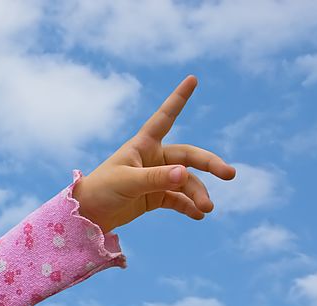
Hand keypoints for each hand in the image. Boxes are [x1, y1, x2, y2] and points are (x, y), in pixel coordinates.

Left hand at [71, 75, 235, 233]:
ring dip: (198, 194)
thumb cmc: (101, 191)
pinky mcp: (155, 197)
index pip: (165, 117)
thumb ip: (155, 178)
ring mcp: (156, 178)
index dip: (178, 98)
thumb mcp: (127, 182)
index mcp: (143, 145)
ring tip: (206, 209)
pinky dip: (189, 207)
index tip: (193, 79)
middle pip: (189, 157)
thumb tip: (184, 174)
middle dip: (210, 164)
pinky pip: (178, 200)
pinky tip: (198, 215)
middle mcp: (153, 158)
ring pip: (186, 182)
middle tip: (229, 174)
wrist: (87, 216)